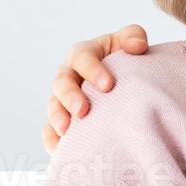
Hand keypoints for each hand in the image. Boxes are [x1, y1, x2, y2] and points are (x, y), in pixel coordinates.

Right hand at [43, 24, 149, 150]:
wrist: (126, 79)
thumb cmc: (127, 57)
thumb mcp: (130, 40)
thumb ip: (134, 36)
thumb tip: (137, 46)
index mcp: (83, 54)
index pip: (82, 58)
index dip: (92, 70)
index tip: (108, 85)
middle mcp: (69, 75)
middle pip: (61, 83)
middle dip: (70, 96)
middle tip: (83, 110)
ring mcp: (62, 98)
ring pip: (53, 106)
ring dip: (58, 118)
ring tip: (68, 132)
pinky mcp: (62, 119)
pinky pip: (49, 130)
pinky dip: (51, 140)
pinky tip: (59, 150)